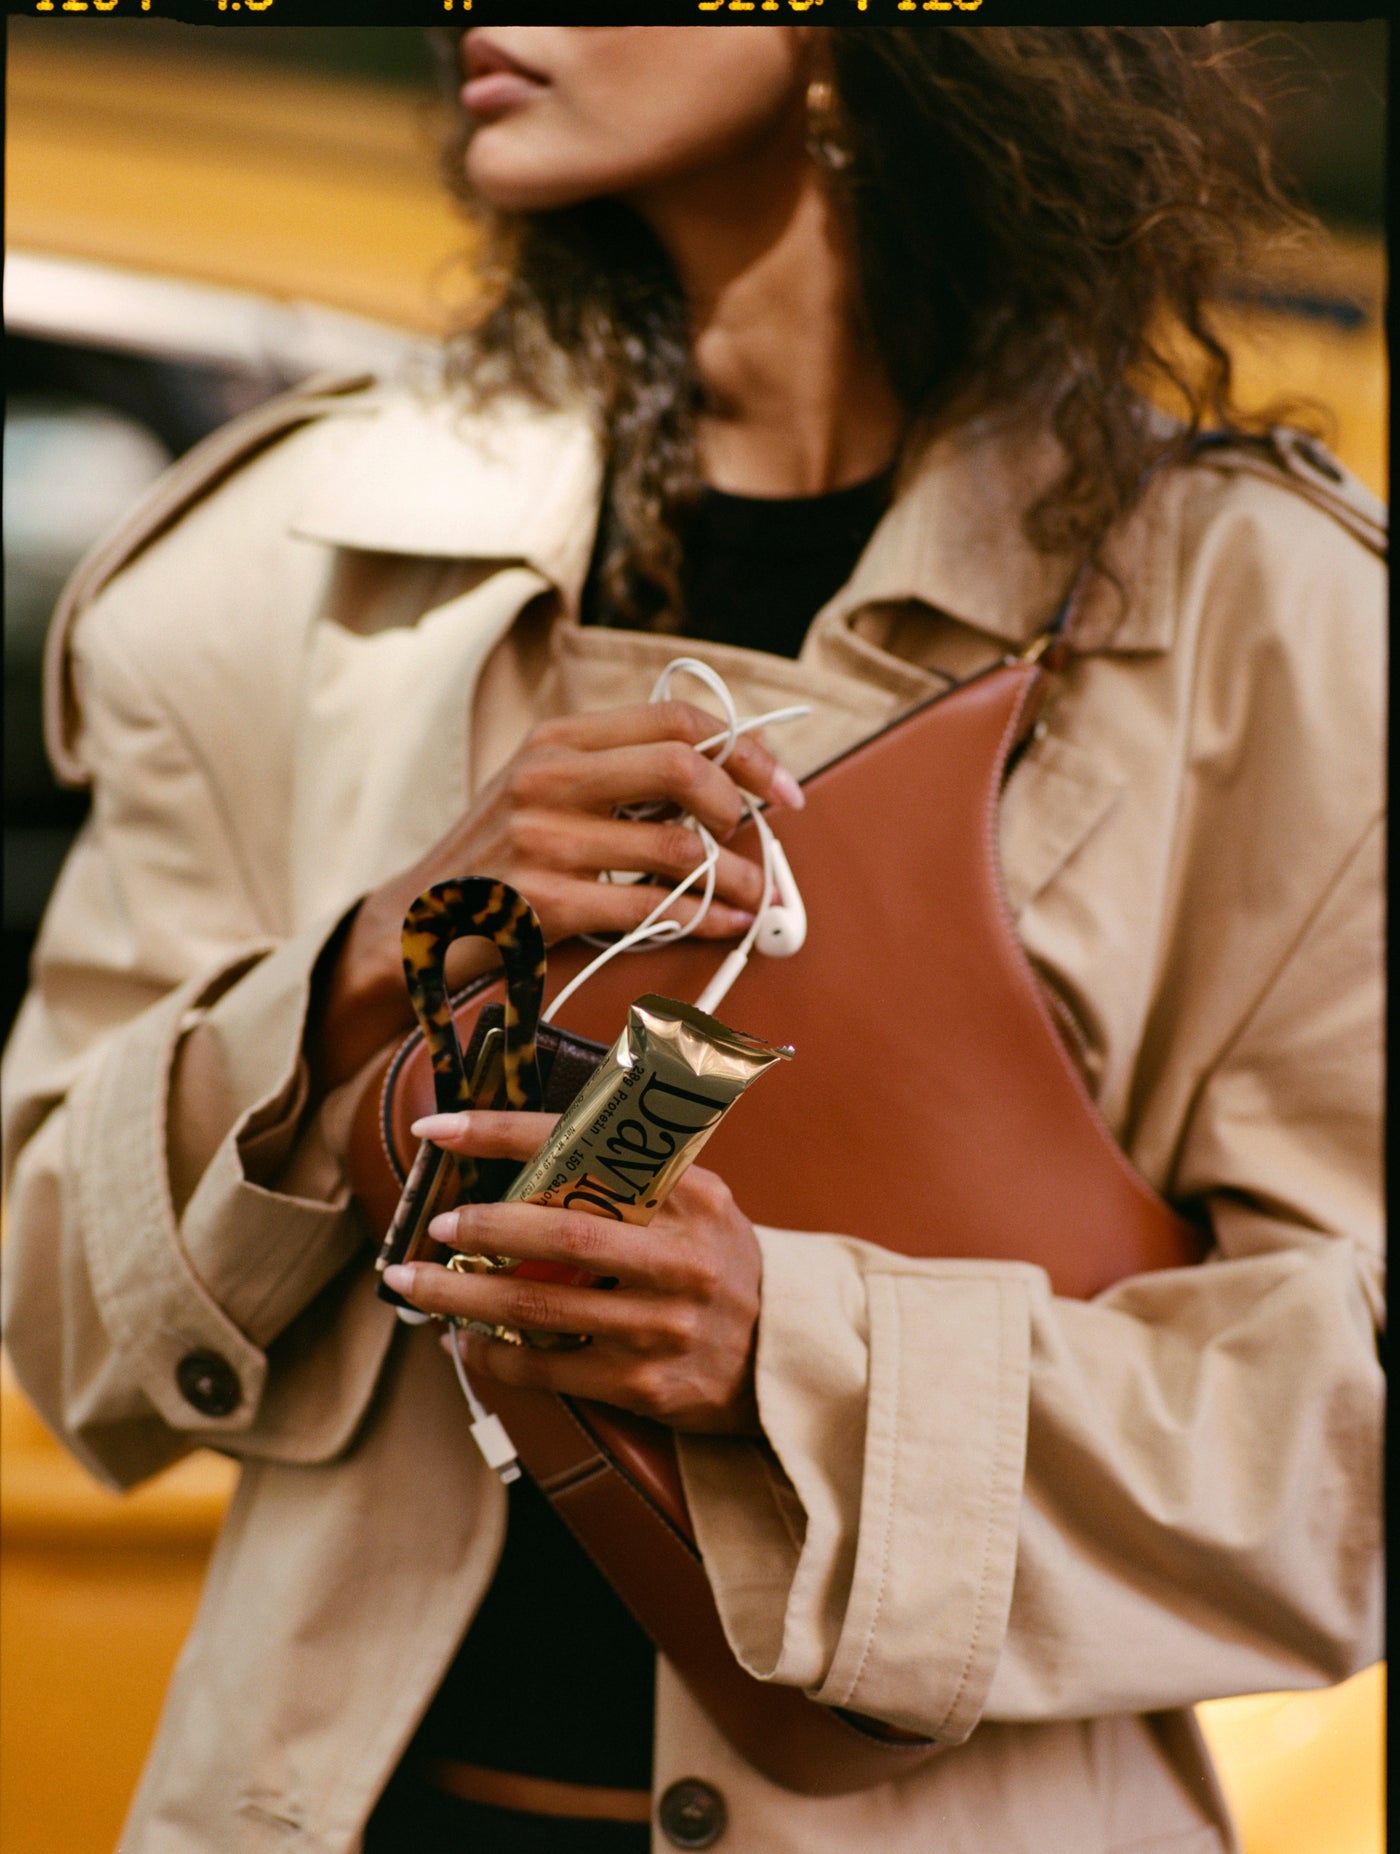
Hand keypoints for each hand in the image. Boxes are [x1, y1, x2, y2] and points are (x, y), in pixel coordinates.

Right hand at [309, 702, 802, 1088]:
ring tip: (755, 893)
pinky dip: (705, 916)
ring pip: (678, 847)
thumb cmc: (497, 862)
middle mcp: (547, 777)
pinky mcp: (545, 902)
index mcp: (557, 738)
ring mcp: (543, 839)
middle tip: (760, 839)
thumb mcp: (542, 790)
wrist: (413, 928)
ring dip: (736, 876)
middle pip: (684, 768)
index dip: (745, 750)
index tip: (781, 788)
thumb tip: (725, 777)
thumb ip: (616, 773)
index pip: (675, 719)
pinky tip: (724, 923)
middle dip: (741, 806)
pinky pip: (652, 908)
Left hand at [382, 1111, 763, 1434]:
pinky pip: (549, 1368)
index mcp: (688, 1195)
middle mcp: (679, 1257)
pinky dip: (495, 1356)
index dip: (501, 1134)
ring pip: (537, 1308)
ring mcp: (661, 1325)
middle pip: (558, 1234)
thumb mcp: (698, 1201)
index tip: (439, 1128)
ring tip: (415, 1286)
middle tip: (436, 1226)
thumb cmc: (719, 1263)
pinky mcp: (645, 1384)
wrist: (784, 1354)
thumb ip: (631, 1175)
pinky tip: (467, 1343)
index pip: (582, 1149)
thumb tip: (522, 1156)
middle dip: (481, 1229)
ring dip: (461, 1298)